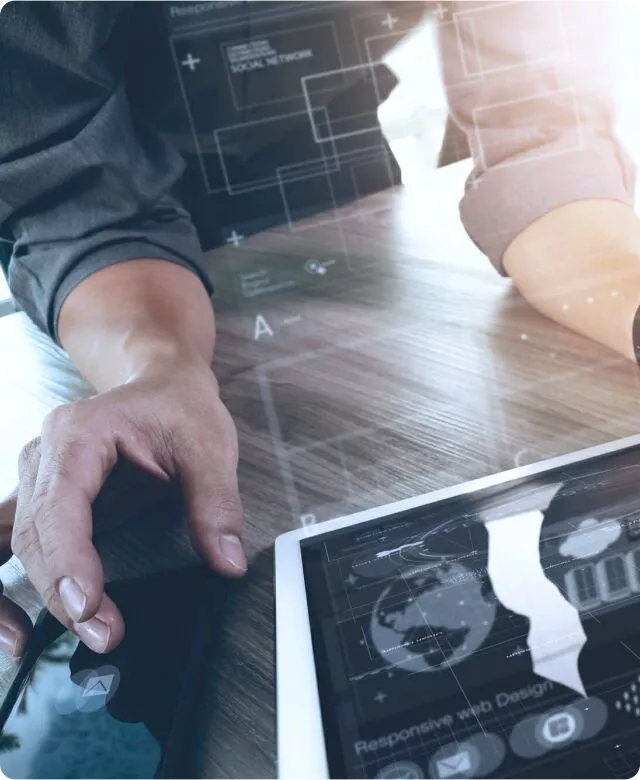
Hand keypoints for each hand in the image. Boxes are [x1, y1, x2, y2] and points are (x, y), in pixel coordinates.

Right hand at [1, 356, 244, 655]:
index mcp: (80, 433)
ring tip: (40, 641)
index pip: (61, 504)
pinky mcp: (40, 498)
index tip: (88, 607)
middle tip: (103, 635)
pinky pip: (4, 541)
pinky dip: (1, 581)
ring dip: (28, 592)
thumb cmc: (181, 408)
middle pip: (35, 532)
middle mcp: (45, 454)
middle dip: (61, 591)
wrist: (161, 384)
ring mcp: (35, 476)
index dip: (69, 560)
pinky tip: (10, 624)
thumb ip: (217, 503)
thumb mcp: (210, 446)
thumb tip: (228, 563)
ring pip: (15, 542)